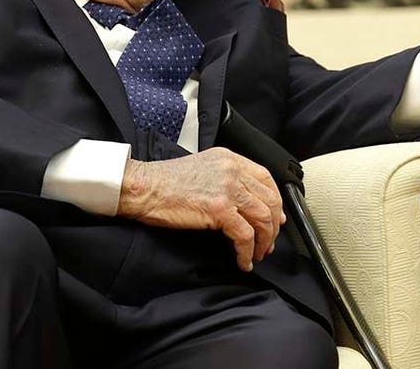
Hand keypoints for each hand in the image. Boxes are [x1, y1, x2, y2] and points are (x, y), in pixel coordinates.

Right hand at [117, 148, 285, 271]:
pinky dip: (247, 252)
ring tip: (257, 254)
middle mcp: (232, 170)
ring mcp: (227, 188)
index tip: (276, 217)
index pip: (266, 178)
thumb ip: (224, 179)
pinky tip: (242, 260)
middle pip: (269, 199)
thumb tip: (244, 204)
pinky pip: (245, 235)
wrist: (143, 187)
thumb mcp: (202, 169)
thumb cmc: (164, 182)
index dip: (275, 201)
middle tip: (269, 242)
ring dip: (263, 241)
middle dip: (273, 226)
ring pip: (263, 218)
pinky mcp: (219, 208)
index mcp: (229, 159)